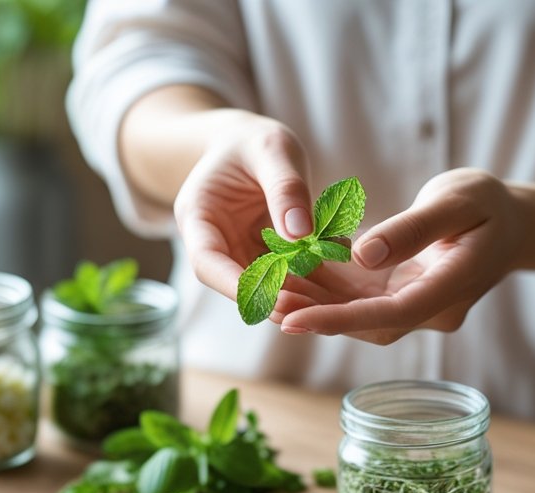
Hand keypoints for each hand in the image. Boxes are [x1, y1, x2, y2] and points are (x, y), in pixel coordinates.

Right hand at [173, 115, 313, 301]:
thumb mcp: (272, 148)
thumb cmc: (255, 140)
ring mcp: (240, 254)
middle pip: (237, 282)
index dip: (235, 285)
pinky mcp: (265, 259)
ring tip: (329, 304)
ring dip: (295, 296)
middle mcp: (216, 243)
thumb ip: (285, 189)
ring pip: (265, 285)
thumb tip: (300, 236)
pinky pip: (286, 275)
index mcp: (198, 217)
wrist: (252, 145)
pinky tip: (336, 287)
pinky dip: (309, 281)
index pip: (207, 262)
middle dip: (273, 298)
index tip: (271, 300)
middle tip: (311, 311)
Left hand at [277, 169, 524, 344]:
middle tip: (262, 301)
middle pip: (366, 322)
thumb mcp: (456, 200)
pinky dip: (326, 287)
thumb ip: (412, 229)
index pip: (388, 314)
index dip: (338, 320)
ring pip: (357, 314)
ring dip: (313, 302)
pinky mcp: (402, 296)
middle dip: (314, 314)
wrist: (515, 222)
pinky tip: (290, 269)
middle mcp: (432, 310)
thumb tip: (363, 255)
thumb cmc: (489, 204)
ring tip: (265, 286)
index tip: (293, 319)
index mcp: (451, 288)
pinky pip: (360, 298)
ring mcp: (417, 307)